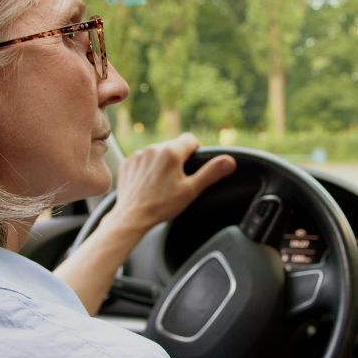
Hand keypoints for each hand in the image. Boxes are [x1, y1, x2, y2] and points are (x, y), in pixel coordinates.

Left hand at [102, 133, 236, 236]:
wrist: (132, 217)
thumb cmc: (161, 205)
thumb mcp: (191, 190)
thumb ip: (211, 173)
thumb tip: (230, 161)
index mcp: (171, 152)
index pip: (190, 139)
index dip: (195, 152)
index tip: (192, 168)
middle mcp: (153, 149)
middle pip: (173, 146)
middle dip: (178, 160)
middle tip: (177, 181)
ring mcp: (138, 155)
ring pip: (157, 153)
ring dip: (161, 164)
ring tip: (161, 185)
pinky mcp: (127, 163)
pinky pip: (142, 160)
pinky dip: (146, 169)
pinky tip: (148, 185)